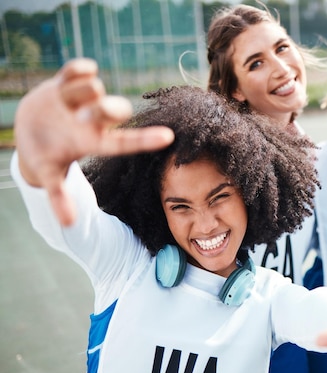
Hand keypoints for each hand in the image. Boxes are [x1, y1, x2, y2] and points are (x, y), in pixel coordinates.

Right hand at [15, 58, 173, 225]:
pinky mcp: (66, 83)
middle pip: (113, 111)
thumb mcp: (50, 175)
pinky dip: (79, 69)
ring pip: (93, 88)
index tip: (170, 138)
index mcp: (94, 142)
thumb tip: (68, 224)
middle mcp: (94, 120)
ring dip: (81, 91)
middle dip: (107, 111)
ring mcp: (81, 100)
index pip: (125, 142)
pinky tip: (82, 71)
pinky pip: (78, 70)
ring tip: (65, 100)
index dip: (145, 140)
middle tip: (94, 115)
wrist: (29, 130)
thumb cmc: (46, 156)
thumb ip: (59, 196)